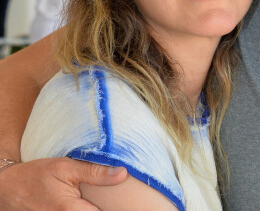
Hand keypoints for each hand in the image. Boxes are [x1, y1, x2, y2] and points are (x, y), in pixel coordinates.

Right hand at [0, 158, 126, 209]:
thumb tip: (123, 174)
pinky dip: (85, 208)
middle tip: (118, 196)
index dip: (116, 207)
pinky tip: (88, 201)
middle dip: (106, 207)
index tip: (132, 202)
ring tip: (101, 197)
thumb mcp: (65, 168)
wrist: (8, 189)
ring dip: (95, 207)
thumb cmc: (36, 175)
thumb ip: (94, 172)